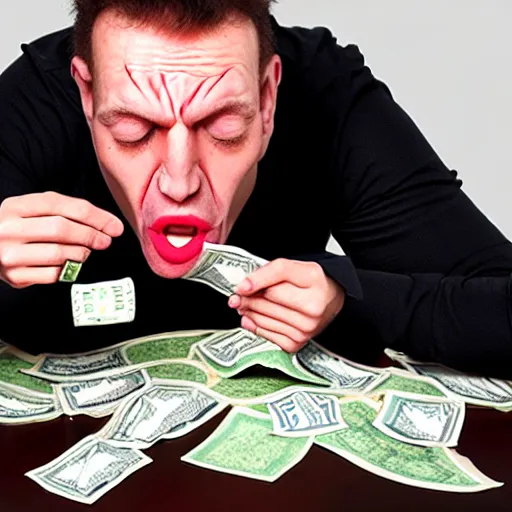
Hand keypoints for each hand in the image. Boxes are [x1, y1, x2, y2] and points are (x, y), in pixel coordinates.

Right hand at [0, 192, 123, 287]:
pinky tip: (69, 264)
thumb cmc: (23, 227)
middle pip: (61, 229)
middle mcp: (8, 229)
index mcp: (16, 206)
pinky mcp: (15, 276)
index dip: (94, 216)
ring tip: (86, 251)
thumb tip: (109, 225)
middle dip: (91, 235)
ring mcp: (9, 254)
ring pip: (59, 254)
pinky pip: (53, 274)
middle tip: (105, 240)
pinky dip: (67, 269)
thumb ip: (68, 211)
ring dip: (82, 253)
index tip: (114, 226)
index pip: (62, 206)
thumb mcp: (37, 211)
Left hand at [227, 258, 344, 351]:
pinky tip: (251, 318)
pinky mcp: (297, 343)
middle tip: (238, 295)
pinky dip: (254, 325)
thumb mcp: (295, 267)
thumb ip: (269, 272)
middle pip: (267, 301)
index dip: (254, 282)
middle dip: (247, 298)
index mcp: (313, 280)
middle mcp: (313, 307)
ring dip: (248, 311)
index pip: (276, 280)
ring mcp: (306, 328)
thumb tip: (243, 287)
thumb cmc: (312, 283)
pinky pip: (266, 334)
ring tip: (244, 304)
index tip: (240, 286)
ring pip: (263, 318)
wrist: (330, 301)